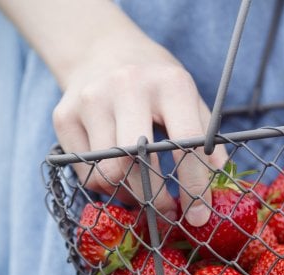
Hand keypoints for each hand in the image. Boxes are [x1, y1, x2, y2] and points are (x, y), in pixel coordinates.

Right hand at [53, 29, 227, 225]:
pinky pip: (85, 171)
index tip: (199, 215)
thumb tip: (218, 180)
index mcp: (168, 82)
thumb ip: (205, 135)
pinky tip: (118, 176)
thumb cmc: (153, 81)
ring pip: (107, 173)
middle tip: (168, 213)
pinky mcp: (64, 117)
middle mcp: (126, 87)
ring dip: (129, 195)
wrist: (102, 50)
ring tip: (144, 194)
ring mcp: (90, 101)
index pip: (185, 143)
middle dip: (154, 198)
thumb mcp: (187, 96)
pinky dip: (105, 184)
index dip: (194, 185)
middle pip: (134, 163)